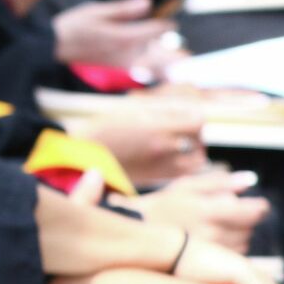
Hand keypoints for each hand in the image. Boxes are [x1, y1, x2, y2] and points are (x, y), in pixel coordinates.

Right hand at [52, 0, 183, 73]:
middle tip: (191, 59)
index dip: (167, 25)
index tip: (174, 22)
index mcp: (125, 37)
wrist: (54, 47)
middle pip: (159, 57)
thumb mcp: (97, 11)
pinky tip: (163, 75)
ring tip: (183, 69)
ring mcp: (122, 63)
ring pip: (152, 68)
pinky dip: (154, 74)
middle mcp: (127, 53)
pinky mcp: (116, 67)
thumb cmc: (74, 25)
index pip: (156, 31)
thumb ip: (124, 9)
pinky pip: (141, 72)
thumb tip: (148, 2)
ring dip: (168, 69)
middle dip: (176, 58)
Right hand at [66, 106, 207, 186]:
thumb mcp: (134, 106)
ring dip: (193, 149)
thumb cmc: (105, 127)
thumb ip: (165, 106)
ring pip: (197, 159)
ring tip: (178, 142)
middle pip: (198, 138)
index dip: (194, 113)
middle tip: (179, 124)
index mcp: (159, 128)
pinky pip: (184, 172)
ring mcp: (162, 166)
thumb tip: (189, 105)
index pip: (198, 120)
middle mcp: (164, 149)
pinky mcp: (157, 178)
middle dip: (193, 130)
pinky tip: (170, 155)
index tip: (184, 111)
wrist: (84, 156)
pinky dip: (185, 163)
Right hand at [131, 171, 268, 252]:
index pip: (253, 212)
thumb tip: (249, 181)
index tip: (257, 205)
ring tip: (219, 228)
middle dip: (245, 220)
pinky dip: (231, 248)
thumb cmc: (162, 206)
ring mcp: (209, 252)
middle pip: (249, 228)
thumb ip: (220, 183)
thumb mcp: (187, 186)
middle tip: (229, 215)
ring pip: (244, 243)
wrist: (137, 234)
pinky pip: (232, 256)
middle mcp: (212, 233)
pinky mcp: (207, 264)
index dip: (259, 208)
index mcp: (208, 211)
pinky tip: (215, 242)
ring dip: (240, 234)